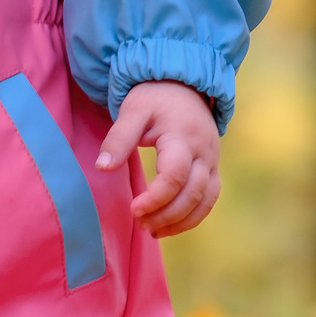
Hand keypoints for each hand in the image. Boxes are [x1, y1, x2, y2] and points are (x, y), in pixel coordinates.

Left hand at [97, 80, 220, 237]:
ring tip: (152, 231)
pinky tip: (169, 225)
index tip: (134, 209)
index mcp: (182, 137)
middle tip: (139, 222)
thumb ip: (118, 138)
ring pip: (205, 201)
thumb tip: (102, 167)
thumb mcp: (133, 111)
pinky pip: (210, 199)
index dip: (155, 198)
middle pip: (193, 193)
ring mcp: (212, 161)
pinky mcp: (213, 168)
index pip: (174, 175)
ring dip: (181, 221)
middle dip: (166, 215)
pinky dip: (193, 217)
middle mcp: (203, 152)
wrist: (184, 85)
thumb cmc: (154, 99)